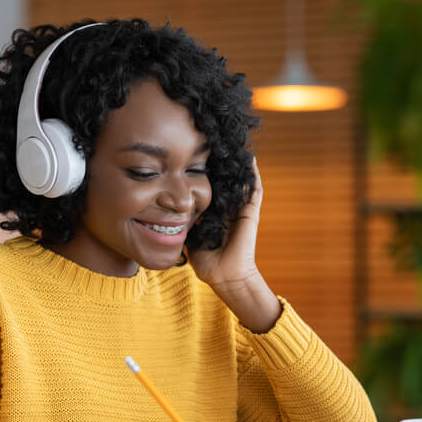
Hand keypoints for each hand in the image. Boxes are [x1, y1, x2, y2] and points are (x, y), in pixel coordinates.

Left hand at [189, 157, 262, 291]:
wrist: (225, 276)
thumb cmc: (208, 263)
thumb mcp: (190, 238)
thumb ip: (183, 224)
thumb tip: (168, 213)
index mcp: (215, 216)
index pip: (210, 191)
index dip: (204, 175)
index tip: (195, 158)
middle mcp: (229, 211)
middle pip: (225, 183)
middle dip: (221, 166)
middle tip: (213, 145)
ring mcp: (241, 211)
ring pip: (241, 183)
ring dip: (238, 166)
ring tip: (233, 146)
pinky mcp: (250, 213)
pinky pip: (254, 190)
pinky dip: (253, 174)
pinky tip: (249, 158)